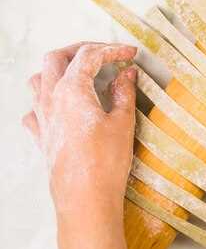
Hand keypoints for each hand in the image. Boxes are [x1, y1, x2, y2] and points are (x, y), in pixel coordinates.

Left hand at [24, 42, 136, 214]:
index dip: (112, 50)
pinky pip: (34, 110)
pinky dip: (45, 100)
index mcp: (71, 90)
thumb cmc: (105, 162)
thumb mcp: (123, 123)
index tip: (130, 53)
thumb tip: (126, 74)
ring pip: (38, 80)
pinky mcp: (42, 137)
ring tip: (78, 74)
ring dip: (57, 69)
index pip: (89, 56)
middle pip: (56, 58)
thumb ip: (124, 93)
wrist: (85, 198)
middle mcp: (50, 99)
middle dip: (80, 50)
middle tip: (103, 54)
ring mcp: (42, 118)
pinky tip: (59, 107)